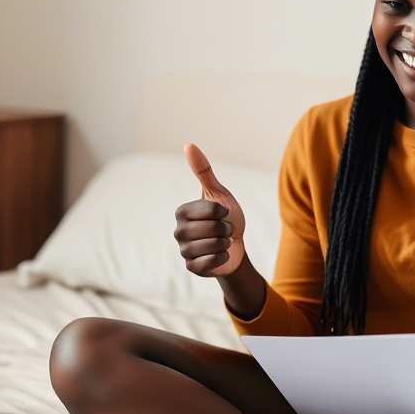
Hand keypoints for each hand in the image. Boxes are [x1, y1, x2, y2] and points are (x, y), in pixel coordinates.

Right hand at [175, 143, 246, 276]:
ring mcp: (184, 251)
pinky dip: (222, 257)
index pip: (211, 211)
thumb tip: (189, 145)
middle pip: (214, 228)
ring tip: (221, 241)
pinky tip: (219, 255)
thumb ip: (204, 171)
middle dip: (226, 229)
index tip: (222, 214)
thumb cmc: (226, 217)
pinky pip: (212, 262)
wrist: (235, 245)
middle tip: (223, 230)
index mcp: (182, 212)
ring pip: (214, 245)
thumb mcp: (218, 193)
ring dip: (225, 243)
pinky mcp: (192, 268)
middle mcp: (178, 231)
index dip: (224, 212)